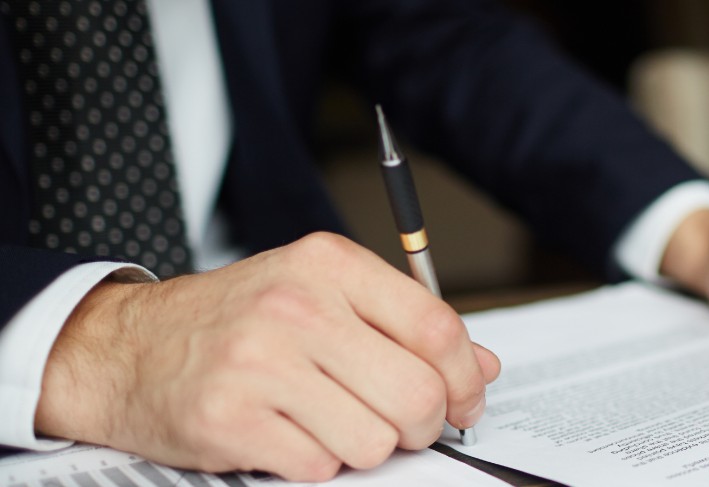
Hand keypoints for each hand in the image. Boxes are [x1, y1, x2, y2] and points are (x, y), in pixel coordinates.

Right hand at [35, 233, 501, 480]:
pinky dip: (313, 462)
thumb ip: (405, 326)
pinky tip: (287, 433)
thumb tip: (483, 366)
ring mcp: (259, 364)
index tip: (464, 401)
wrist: (127, 348)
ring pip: (373, 441)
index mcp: (329, 265)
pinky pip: (319, 466)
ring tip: (328, 421)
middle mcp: (296, 307)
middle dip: (421, 425)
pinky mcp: (230, 420)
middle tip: (401, 425)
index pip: (436, 327)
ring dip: (362, 445)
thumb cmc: (236, 321)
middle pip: (415, 393)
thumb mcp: (322, 295)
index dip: (465, 377)